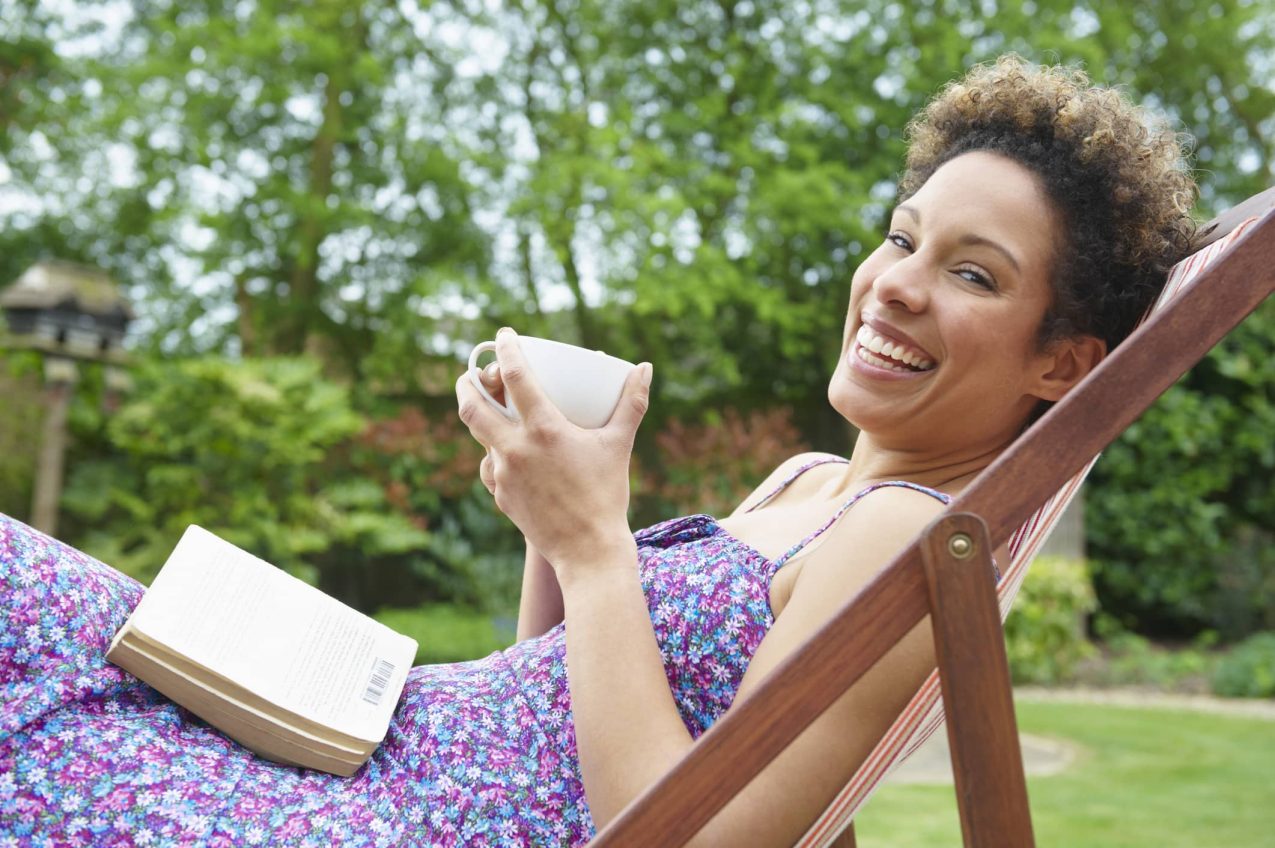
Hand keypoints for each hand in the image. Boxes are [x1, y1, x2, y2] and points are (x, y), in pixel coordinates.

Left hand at [457, 328, 652, 575]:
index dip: (504, 350)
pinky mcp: (500, 496)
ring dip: (482, 419)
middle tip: (471, 373)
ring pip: (480, 437)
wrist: (588, 550)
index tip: (502, 335)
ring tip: (490, 408)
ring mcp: (503, 474)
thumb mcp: (619, 444)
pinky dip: (495, 453)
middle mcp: (515, 449)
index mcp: (544, 430)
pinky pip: (490, 466)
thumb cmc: (607, 495)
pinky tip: (507, 452)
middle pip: (473, 406)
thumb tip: (645, 368)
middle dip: (466, 383)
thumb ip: (631, 403)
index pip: (513, 377)